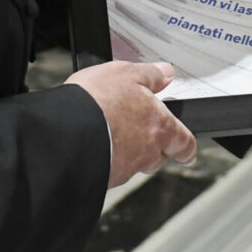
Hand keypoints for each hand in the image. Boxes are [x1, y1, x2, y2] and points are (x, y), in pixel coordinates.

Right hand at [65, 60, 197, 186]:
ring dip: (125, 153)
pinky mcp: (104, 178)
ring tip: (108, 134)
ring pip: (133, 165)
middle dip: (152, 149)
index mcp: (160, 127)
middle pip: (158, 157)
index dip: (186, 147)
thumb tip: (166, 73)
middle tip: (138, 133)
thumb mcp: (126, 73)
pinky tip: (92, 145)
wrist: (65, 133)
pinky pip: (109, 171)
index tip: (186, 150)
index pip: (185, 144)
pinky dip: (104, 159)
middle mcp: (147, 153)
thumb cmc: (97, 102)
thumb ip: (149, 74)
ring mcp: (124, 169)